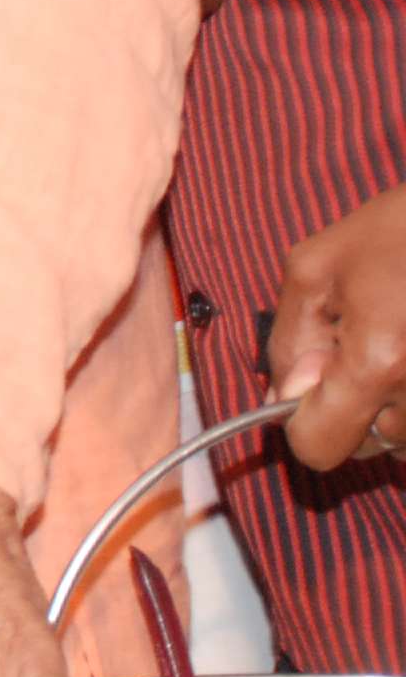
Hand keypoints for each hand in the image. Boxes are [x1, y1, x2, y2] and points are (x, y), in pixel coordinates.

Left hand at [270, 183, 405, 469]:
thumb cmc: (397, 230)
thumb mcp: (315, 270)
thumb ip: (289, 340)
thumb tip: (283, 398)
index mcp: (378, 364)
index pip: (320, 446)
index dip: (300, 420)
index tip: (310, 381)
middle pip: (366, 446)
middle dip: (350, 407)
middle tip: (360, 346)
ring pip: (403, 439)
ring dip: (389, 407)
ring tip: (393, 343)